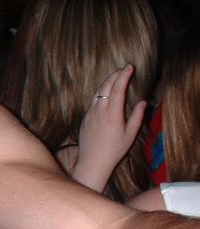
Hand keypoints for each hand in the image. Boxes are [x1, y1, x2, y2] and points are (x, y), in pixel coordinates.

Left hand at [73, 64, 146, 190]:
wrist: (92, 161)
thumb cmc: (114, 150)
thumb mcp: (130, 134)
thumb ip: (137, 116)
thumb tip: (142, 102)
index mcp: (113, 114)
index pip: (118, 88)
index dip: (124, 75)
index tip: (130, 67)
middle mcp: (99, 111)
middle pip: (106, 86)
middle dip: (115, 74)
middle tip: (124, 68)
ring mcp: (90, 113)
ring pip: (98, 92)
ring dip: (107, 81)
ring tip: (116, 76)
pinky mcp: (85, 117)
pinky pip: (93, 100)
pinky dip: (101, 92)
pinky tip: (106, 91)